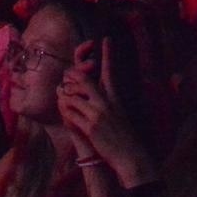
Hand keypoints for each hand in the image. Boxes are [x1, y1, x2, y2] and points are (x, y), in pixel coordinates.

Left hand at [56, 38, 148, 181]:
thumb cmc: (124, 137)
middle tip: (67, 79)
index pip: (110, 72)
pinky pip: (70, 113)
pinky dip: (65, 111)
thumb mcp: (120, 115)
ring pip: (72, 96)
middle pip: (83, 80)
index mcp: (115, 98)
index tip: (107, 39)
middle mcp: (107, 103)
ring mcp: (98, 115)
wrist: (130, 156)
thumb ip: (109, 102)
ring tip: (65, 99)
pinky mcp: (90, 127)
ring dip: (65, 97)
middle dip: (71, 78)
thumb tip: (102, 92)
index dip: (108, 55)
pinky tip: (66, 112)